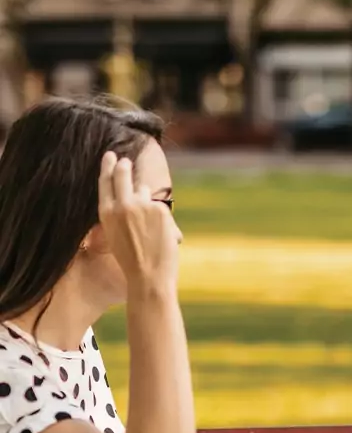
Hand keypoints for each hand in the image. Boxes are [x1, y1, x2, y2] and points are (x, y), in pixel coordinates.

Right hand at [96, 152, 180, 284]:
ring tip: (149, 231)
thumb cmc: (132, 262)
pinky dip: (165, 221)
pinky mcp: (160, 210)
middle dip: (124, 167)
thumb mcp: (116, 235)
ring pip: (145, 193)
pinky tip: (164, 239)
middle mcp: (122, 205)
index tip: (110, 156)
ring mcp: (141, 206)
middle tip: (125, 161)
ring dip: (148, 203)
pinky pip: (162, 208)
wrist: (148, 277)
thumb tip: (139, 191)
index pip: (105, 182)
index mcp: (106, 213)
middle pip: (123, 175)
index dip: (107, 167)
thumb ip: (122, 214)